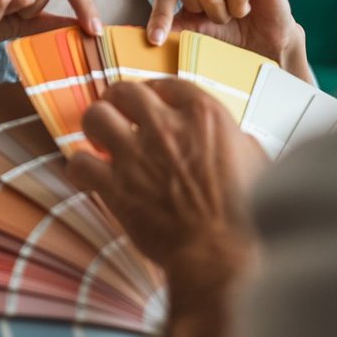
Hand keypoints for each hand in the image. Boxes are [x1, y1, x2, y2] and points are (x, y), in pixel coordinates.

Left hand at [66, 78, 262, 293]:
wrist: (220, 252)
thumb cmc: (245, 212)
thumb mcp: (257, 162)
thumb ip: (239, 141)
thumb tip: (237, 140)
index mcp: (204, 115)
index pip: (168, 84)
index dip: (155, 92)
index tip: (152, 103)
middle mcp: (166, 126)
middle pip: (125, 91)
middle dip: (118, 100)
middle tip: (117, 112)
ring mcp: (136, 154)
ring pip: (96, 116)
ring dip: (95, 125)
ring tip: (100, 139)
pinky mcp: (115, 186)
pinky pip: (79, 162)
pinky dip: (80, 167)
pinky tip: (90, 174)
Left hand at [147, 0, 298, 61]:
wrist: (260, 42)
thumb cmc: (223, 28)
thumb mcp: (189, 25)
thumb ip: (168, 22)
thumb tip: (143, 32)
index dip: (161, 11)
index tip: (156, 39)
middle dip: (196, 8)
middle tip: (211, 14)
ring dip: (219, 13)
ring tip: (230, 13)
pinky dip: (238, 9)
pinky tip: (247, 9)